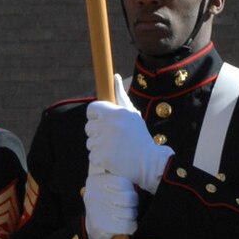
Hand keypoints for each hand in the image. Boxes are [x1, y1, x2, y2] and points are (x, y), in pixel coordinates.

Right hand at [83, 166, 138, 238]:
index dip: (130, 190)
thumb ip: (118, 176)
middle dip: (133, 204)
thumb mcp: (108, 186)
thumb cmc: (106, 203)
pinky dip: (131, 226)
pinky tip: (125, 225)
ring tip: (124, 215)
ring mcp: (96, 210)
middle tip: (128, 206)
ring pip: (130, 213)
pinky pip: (128, 226)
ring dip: (132, 216)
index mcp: (96, 180)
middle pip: (129, 198)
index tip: (125, 194)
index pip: (125, 183)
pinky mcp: (100, 226)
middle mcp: (93, 194)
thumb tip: (135, 164)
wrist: (94, 227)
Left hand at [86, 75, 172, 192]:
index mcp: (115, 112)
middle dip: (98, 134)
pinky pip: (92, 157)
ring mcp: (105, 142)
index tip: (104, 124)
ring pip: (90, 143)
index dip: (96, 117)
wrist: (150, 162)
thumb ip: (121, 95)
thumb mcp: (132, 113)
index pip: (91, 110)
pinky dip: (100, 160)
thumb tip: (114, 76)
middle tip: (114, 139)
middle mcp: (109, 125)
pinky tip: (113, 159)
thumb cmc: (139, 136)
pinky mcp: (103, 157)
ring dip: (99, 147)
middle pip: (89, 127)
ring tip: (115, 149)